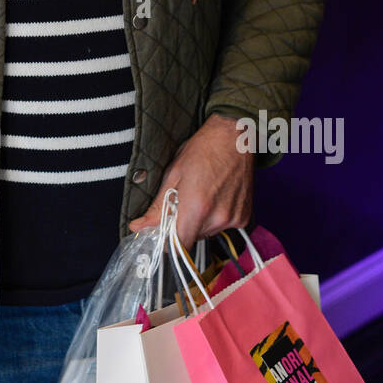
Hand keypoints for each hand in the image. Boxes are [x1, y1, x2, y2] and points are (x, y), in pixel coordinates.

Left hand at [128, 114, 253, 247]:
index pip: (178, 245)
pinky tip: (216, 195)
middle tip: (182, 203)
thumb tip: (138, 226)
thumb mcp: (173, 174)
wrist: (236, 137)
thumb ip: (156, 206)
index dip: (167, 242)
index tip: (162, 232)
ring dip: (199, 221)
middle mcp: (218, 217)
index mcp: (196, 207)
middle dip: (183, 226)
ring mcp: (234, 219)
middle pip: (193, 239)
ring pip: (207, 233)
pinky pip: (223, 226)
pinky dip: (216, 217)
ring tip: (201, 194)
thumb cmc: (202, 150)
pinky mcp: (244, 217)